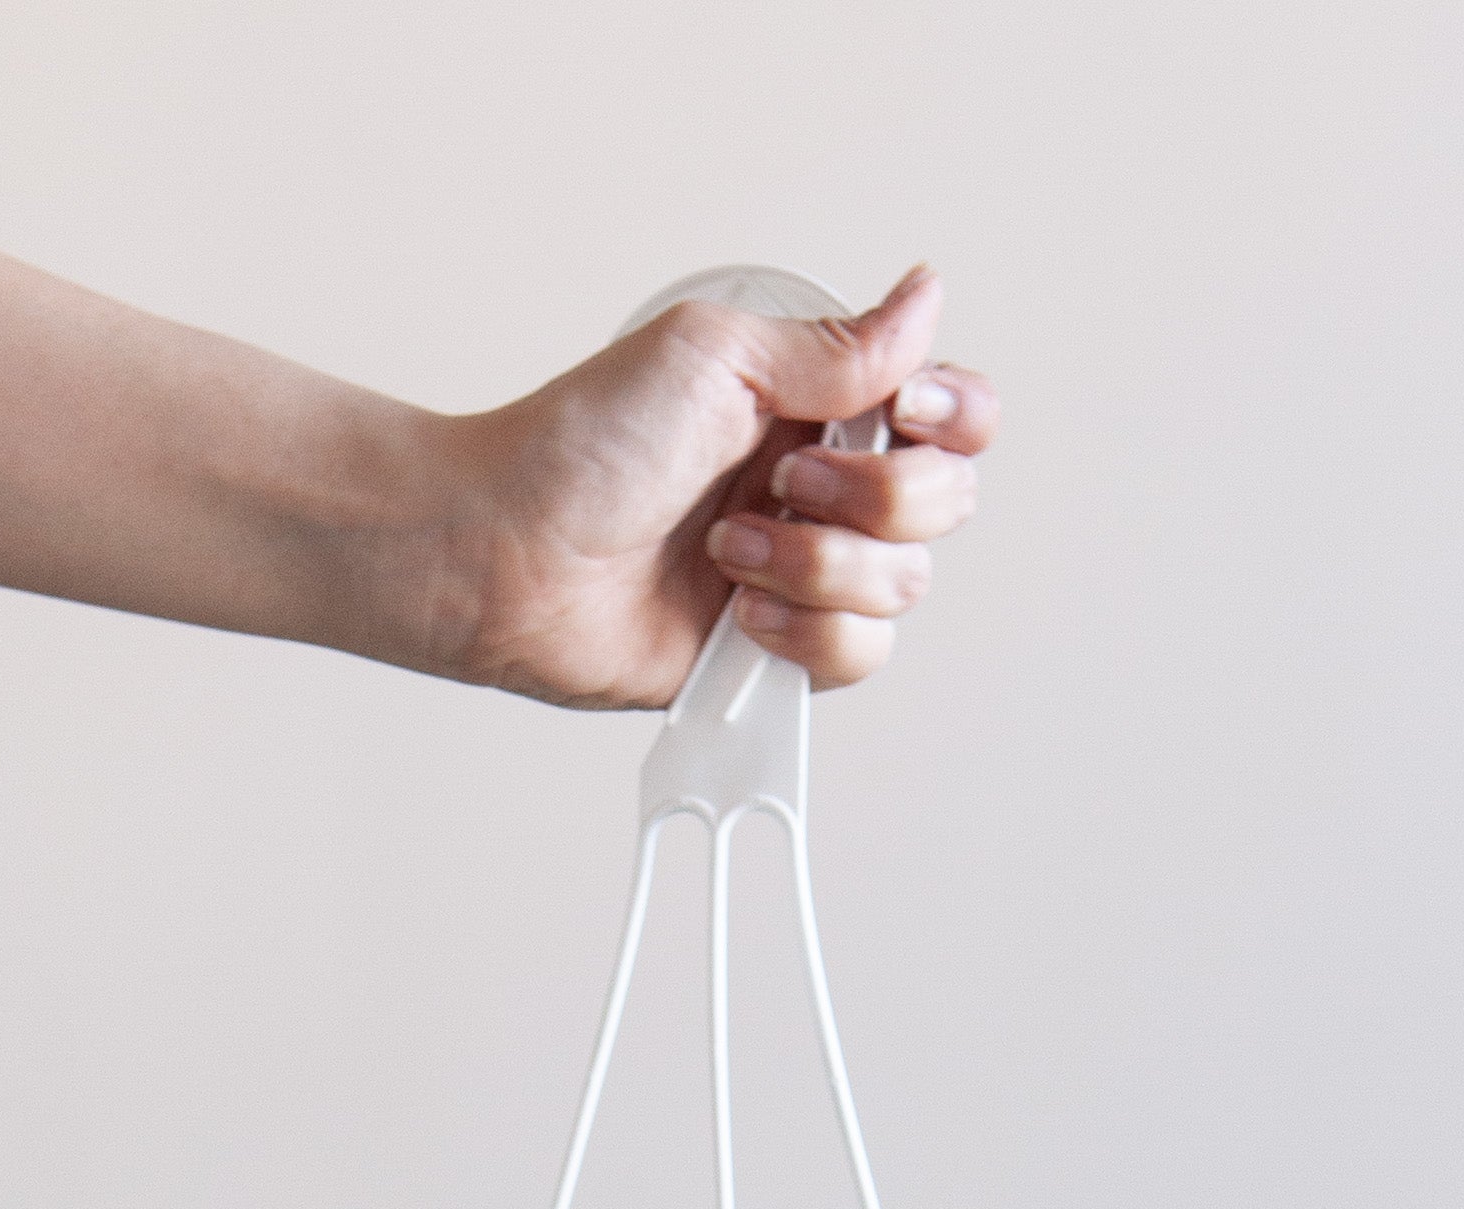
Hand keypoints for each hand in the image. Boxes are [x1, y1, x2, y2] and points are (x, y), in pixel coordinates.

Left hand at [437, 267, 997, 709]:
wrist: (510, 554)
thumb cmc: (584, 445)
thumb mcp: (717, 358)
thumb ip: (837, 347)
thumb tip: (927, 299)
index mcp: (820, 405)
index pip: (952, 413)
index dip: (953, 417)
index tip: (902, 412)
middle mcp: (825, 489)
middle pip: (945, 503)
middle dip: (874, 497)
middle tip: (781, 482)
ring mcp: (806, 574)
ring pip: (903, 586)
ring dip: (816, 566)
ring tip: (726, 551)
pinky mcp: (778, 652)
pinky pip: (857, 655)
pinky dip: (803, 634)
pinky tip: (737, 611)